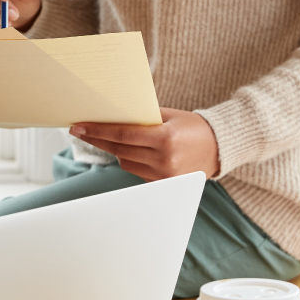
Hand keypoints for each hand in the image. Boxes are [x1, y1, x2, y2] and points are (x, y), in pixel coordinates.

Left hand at [69, 107, 219, 180]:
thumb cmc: (192, 126)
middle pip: (119, 150)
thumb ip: (142, 117)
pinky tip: (133, 151)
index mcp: (164, 138)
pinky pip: (137, 172)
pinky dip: (132, 161)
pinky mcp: (164, 185)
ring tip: (112, 138)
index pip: (122, 134)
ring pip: (125, 163)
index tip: (79, 126)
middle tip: (79, 130)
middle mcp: (164, 160)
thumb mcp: (168, 115)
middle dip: (98, 139)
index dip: (97, 131)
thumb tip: (111, 116)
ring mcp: (165, 176)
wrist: (220, 147)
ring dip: (116, 150)